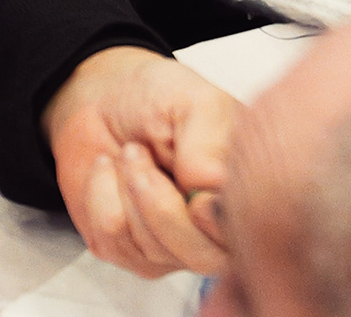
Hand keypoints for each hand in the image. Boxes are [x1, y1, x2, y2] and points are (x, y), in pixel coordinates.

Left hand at [41, 46, 236, 277]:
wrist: (104, 99)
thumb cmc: (158, 96)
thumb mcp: (196, 102)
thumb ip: (211, 144)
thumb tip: (212, 190)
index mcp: (245, 184)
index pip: (249, 229)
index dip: (219, 219)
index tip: (194, 195)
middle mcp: (217, 223)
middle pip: (201, 255)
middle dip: (159, 202)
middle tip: (139, 152)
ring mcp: (174, 245)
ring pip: (152, 248)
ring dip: (128, 188)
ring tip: (130, 153)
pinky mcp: (129, 253)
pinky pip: (113, 242)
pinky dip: (101, 196)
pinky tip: (110, 171)